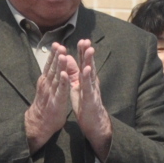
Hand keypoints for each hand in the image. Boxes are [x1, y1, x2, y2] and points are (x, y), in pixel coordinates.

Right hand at [25, 44, 73, 151]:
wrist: (39, 124)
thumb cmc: (45, 106)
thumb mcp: (47, 89)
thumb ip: (50, 78)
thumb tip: (52, 68)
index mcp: (46, 81)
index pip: (50, 66)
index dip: (53, 55)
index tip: (56, 44)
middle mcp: (47, 85)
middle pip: (52, 68)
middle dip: (56, 56)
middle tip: (59, 44)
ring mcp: (51, 93)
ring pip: (56, 77)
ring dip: (59, 65)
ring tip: (62, 54)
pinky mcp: (57, 102)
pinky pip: (60, 90)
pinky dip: (62, 82)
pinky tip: (64, 74)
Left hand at [70, 38, 113, 160]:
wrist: (93, 122)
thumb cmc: (85, 103)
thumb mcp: (77, 85)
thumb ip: (74, 72)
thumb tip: (70, 59)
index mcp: (86, 79)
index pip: (84, 62)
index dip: (82, 52)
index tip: (81, 40)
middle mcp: (91, 82)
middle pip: (89, 64)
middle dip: (87, 52)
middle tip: (86, 40)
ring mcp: (92, 90)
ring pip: (91, 73)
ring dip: (90, 61)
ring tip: (89, 50)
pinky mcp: (90, 99)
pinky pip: (88, 87)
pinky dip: (87, 78)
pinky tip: (87, 70)